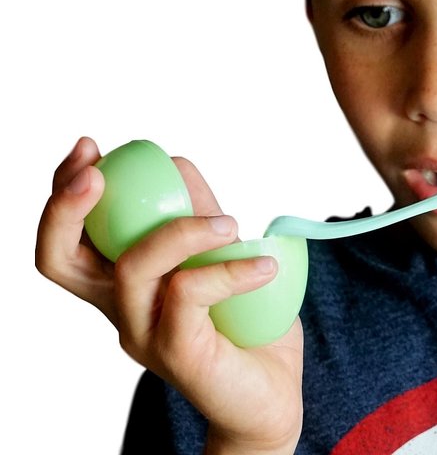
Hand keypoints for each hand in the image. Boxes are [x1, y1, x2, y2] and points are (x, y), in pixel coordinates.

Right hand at [36, 137, 302, 454]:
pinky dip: (228, 268)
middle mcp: (120, 309)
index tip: (90, 149)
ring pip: (132, 269)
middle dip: (68, 207)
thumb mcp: (218, 254)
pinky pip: (189, 295)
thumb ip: (195, 214)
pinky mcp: (178, 355)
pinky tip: (264, 265)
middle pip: (60, 261)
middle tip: (100, 171)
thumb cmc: (243, 321)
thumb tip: (177, 164)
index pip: (69, 239)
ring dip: (181, 229)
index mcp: (122, 283)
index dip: (65, 193)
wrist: (271, 392)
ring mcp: (144, 334)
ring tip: (230, 224)